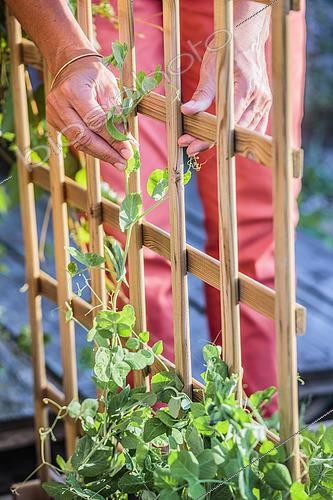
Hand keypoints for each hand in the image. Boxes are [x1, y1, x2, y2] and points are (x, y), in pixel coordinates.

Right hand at [46, 57, 131, 169]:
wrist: (71, 65)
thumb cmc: (94, 75)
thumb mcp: (110, 88)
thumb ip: (116, 114)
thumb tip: (126, 142)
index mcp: (73, 90)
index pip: (95, 122)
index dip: (112, 139)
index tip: (128, 152)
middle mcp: (59, 103)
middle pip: (85, 137)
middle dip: (107, 152)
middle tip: (124, 164)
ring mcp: (53, 114)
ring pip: (79, 142)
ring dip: (101, 154)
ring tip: (118, 162)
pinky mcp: (53, 123)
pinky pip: (76, 141)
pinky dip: (92, 148)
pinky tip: (107, 154)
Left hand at [179, 4, 271, 155]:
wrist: (249, 36)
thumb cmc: (229, 50)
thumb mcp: (211, 69)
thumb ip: (202, 94)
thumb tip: (186, 111)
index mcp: (247, 89)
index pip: (226, 124)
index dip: (207, 138)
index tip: (189, 145)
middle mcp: (259, 99)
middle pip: (232, 133)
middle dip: (209, 142)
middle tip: (189, 148)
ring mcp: (264, 104)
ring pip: (242, 134)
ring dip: (221, 142)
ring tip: (199, 145)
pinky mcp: (264, 106)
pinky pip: (252, 129)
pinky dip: (237, 137)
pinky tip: (221, 142)